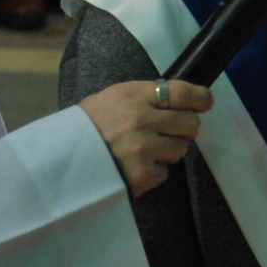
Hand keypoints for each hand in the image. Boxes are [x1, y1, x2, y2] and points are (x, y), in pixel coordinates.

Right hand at [79, 79, 212, 197]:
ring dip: (168, 151)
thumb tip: (181, 102)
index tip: (206, 102)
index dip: (200, 98)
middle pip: (190, 123)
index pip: (181, 92)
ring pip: (180, 150)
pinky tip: (135, 166)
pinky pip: (165, 173)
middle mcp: (141, 120)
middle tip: (170, 132)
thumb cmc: (88, 126)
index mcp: (133, 95)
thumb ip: (145, 98)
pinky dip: (154, 171)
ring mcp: (143, 148)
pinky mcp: (142, 175)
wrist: (60, 159)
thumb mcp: (112, 98)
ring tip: (145, 150)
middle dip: (184, 129)